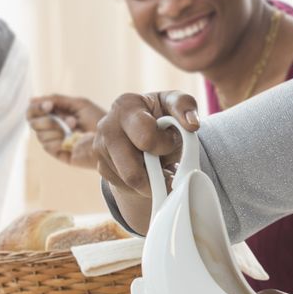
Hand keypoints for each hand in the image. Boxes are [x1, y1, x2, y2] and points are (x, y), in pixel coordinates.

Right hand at [27, 94, 105, 168]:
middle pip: (32, 122)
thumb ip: (56, 100)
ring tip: (75, 126)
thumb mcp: (78, 104)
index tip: (49, 105)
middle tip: (67, 118)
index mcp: (56, 115)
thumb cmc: (98, 119)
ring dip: (56, 127)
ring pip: (39, 133)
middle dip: (46, 118)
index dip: (37, 107)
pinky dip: (58, 139)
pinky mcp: (60, 154)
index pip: (34, 112)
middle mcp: (53, 129)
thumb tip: (31, 100)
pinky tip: (72, 138)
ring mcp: (56, 142)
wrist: (111, 137)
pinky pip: (47, 145)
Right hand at [93, 92, 200, 231]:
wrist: (146, 131)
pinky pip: (126, 188)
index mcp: (125, 106)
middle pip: (132, 172)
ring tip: (158, 165)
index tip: (171, 139)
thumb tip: (192, 124)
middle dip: (156, 172)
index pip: (146, 138)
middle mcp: (106, 127)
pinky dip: (143, 185)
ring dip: (151, 181)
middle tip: (165, 160)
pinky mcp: (102, 169)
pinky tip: (148, 171)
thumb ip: (185, 106)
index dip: (165, 144)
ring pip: (131, 183)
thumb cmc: (161, 116)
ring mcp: (100, 150)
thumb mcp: (174, 105)